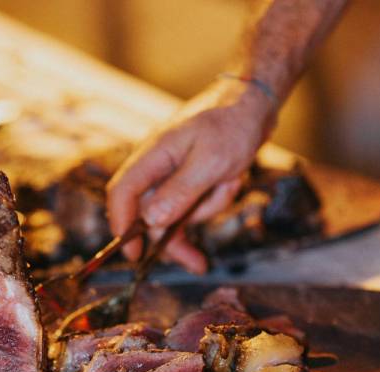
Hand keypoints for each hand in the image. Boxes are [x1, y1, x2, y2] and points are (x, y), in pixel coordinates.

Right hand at [106, 93, 271, 273]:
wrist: (257, 101)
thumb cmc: (233, 124)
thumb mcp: (210, 162)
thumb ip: (179, 192)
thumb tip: (150, 220)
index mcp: (153, 155)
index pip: (122, 193)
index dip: (122, 224)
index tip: (132, 253)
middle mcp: (158, 165)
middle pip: (151, 212)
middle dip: (175, 236)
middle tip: (196, 263)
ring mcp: (175, 171)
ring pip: (178, 210)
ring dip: (207, 207)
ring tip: (231, 182)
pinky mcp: (191, 175)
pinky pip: (196, 201)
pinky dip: (214, 200)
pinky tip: (231, 182)